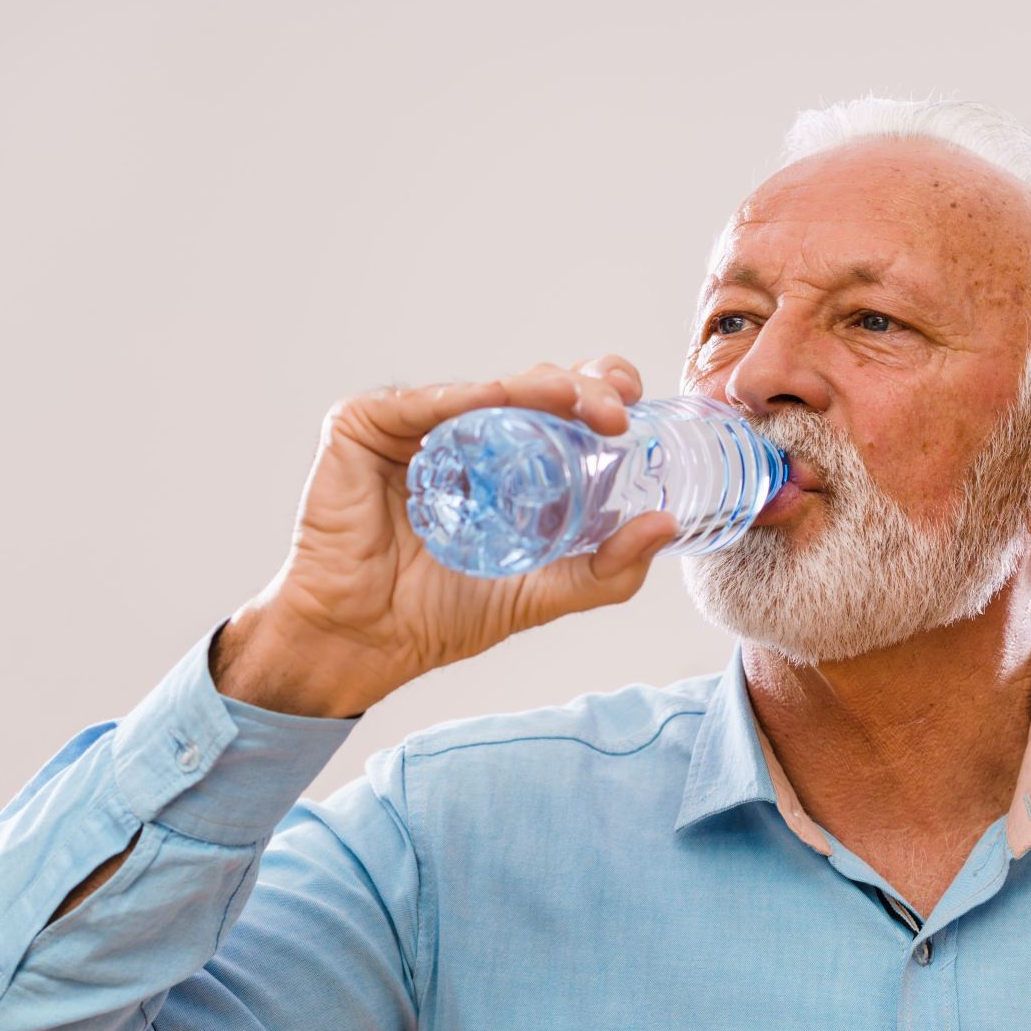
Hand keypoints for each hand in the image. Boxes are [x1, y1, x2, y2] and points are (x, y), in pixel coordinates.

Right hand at [212, 356, 679, 717]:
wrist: (364, 643)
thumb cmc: (440, 615)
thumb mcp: (543, 593)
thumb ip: (606, 570)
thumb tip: (666, 526)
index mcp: (504, 461)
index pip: (562, 411)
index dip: (600, 397)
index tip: (634, 413)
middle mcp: (464, 434)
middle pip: (534, 388)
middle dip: (583, 387)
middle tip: (615, 413)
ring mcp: (414, 426)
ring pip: (487, 388)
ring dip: (538, 387)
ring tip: (577, 401)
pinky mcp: (363, 426)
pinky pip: (420, 402)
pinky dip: (462, 398)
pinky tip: (498, 399)